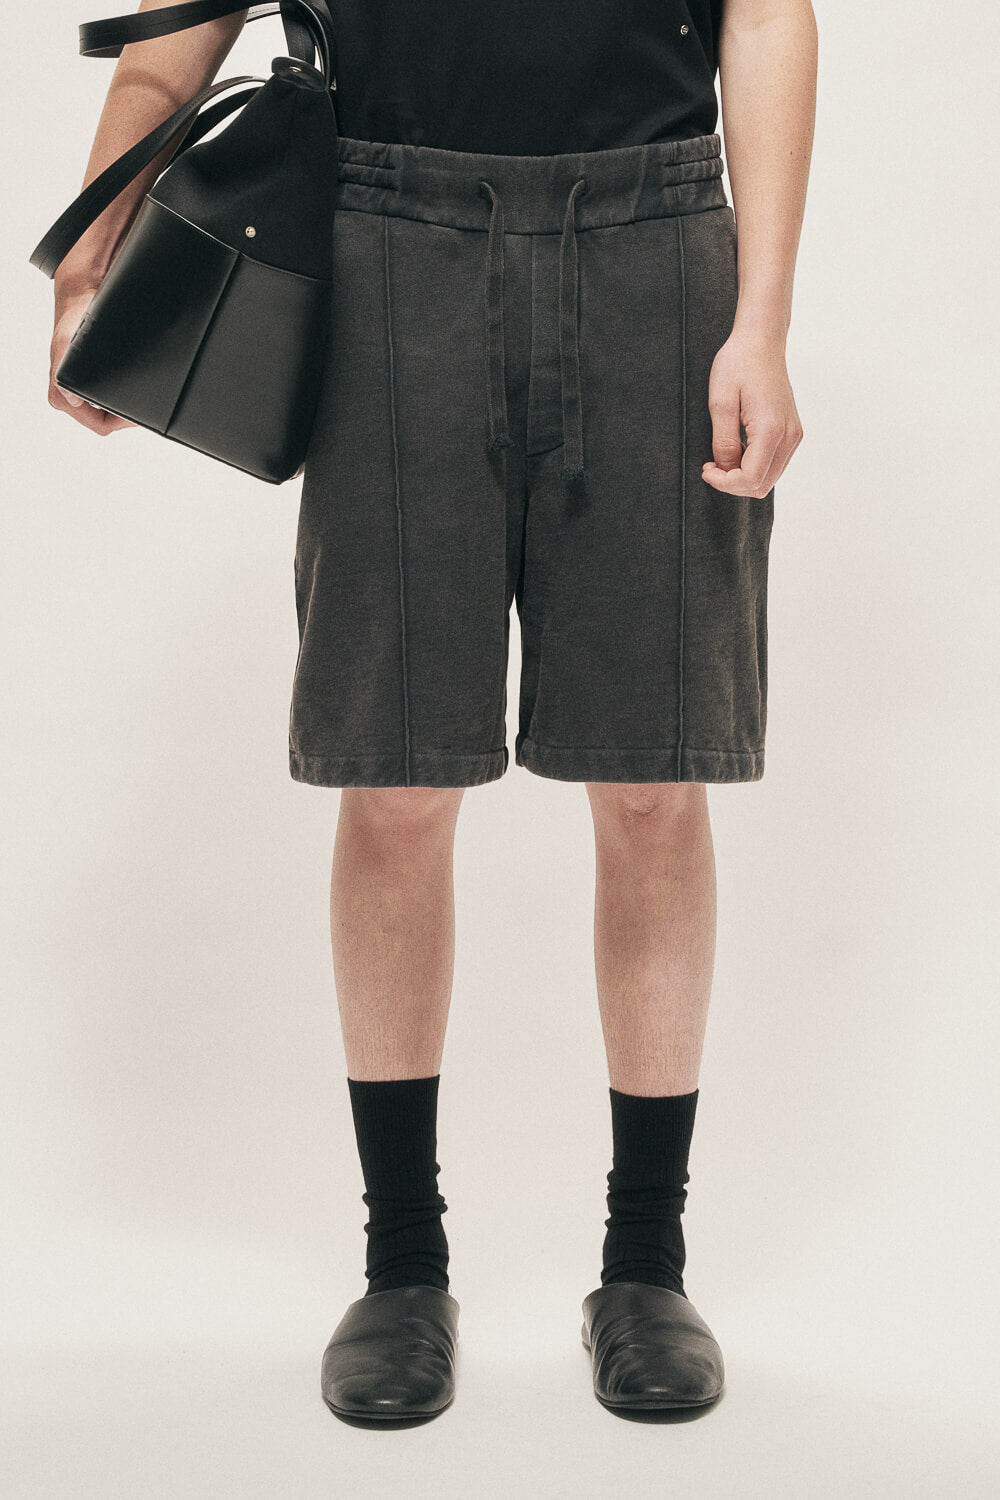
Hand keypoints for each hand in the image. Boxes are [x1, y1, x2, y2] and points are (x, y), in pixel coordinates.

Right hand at [49, 288, 135, 434]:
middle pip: (108, 422)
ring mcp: (82, 393)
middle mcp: (71, 398)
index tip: (138, 412)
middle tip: (145, 401)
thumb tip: (71, 398)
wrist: (81, 298)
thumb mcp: (65, 343)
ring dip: (126, 405)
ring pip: (112, 413)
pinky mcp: (92, 384)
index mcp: (62, 396)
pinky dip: (125, 394)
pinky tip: (134, 383)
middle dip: (126, 416)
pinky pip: (113, 400)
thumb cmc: (73, 319)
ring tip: (140, 390)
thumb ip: (62, 373)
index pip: (100, 425)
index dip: (121, 423)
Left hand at [701, 324, 801, 496]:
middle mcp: (789, 435)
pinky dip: (753, 466)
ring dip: (743, 477)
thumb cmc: (738, 364)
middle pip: (762, 485)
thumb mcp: (720, 403)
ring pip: (769, 478)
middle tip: (711, 467)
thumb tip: (725, 470)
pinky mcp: (792, 431)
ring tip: (721, 458)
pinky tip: (736, 450)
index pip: (751, 478)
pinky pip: (773, 464)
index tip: (706, 469)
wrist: (761, 341)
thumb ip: (724, 442)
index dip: (724, 483)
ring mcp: (793, 434)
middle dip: (733, 484)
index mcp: (772, 428)